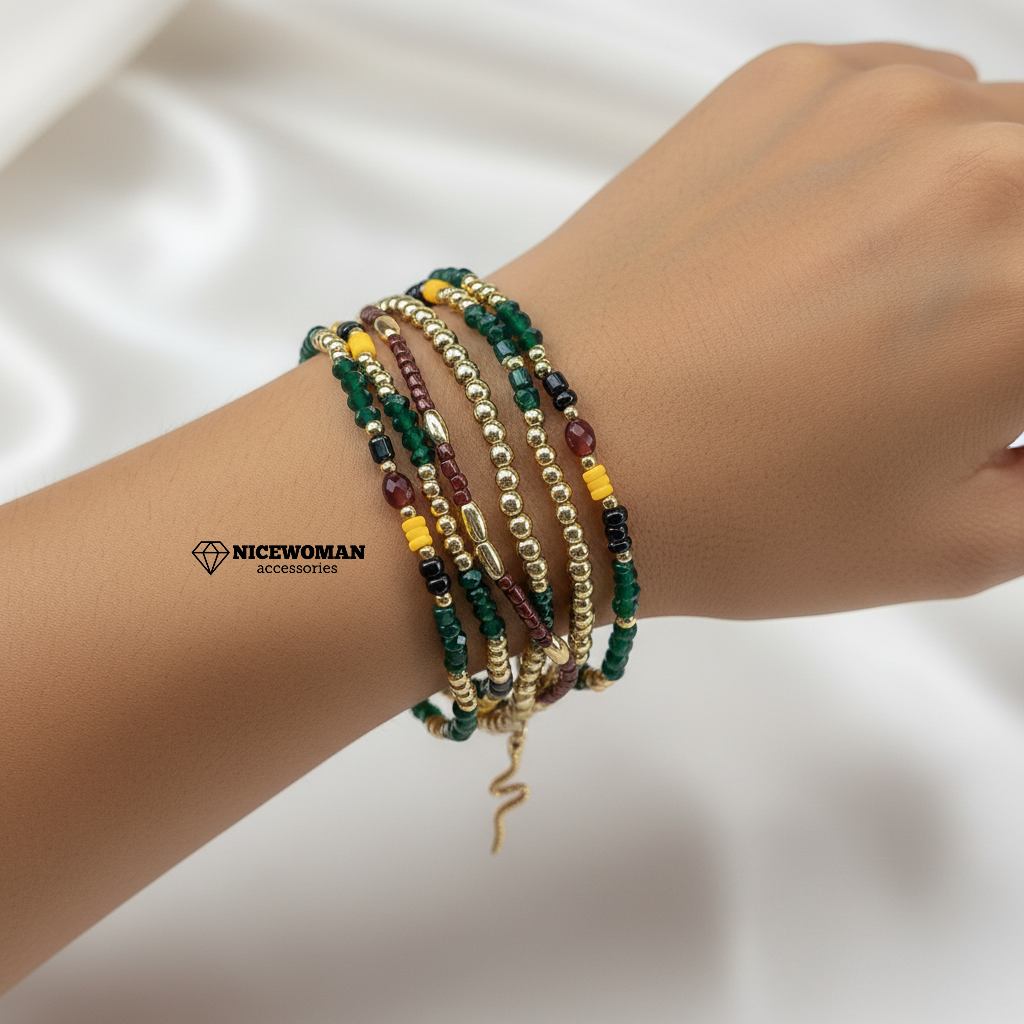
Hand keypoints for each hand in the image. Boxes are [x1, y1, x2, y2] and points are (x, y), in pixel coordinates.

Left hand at [495, 42, 1023, 617]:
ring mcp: (882, 96)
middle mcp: (987, 158)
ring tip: (908, 304)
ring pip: (1016, 135)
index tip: (998, 393)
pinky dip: (920, 161)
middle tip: (969, 352)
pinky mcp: (790, 76)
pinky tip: (844, 240)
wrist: (543, 436)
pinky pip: (917, 97)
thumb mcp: (949, 542)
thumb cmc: (735, 512)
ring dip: (1000, 213)